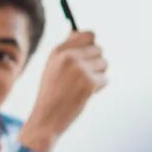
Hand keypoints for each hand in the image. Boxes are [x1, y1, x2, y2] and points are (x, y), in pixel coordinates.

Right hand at [21, 30, 107, 151]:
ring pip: (104, 64)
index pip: (89, 35)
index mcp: (58, 50)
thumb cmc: (51, 93)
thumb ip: (67, 49)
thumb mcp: (53, 66)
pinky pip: (105, 79)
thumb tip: (82, 32)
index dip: (92, 44)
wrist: (46, 118)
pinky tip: (84, 95)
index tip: (89, 55)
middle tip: (82, 76)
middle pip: (99, 49)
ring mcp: (79, 69)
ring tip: (81, 86)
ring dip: (98, 75)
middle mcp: (68, 57)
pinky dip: (98, 88)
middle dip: (96, 62)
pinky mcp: (89, 83)